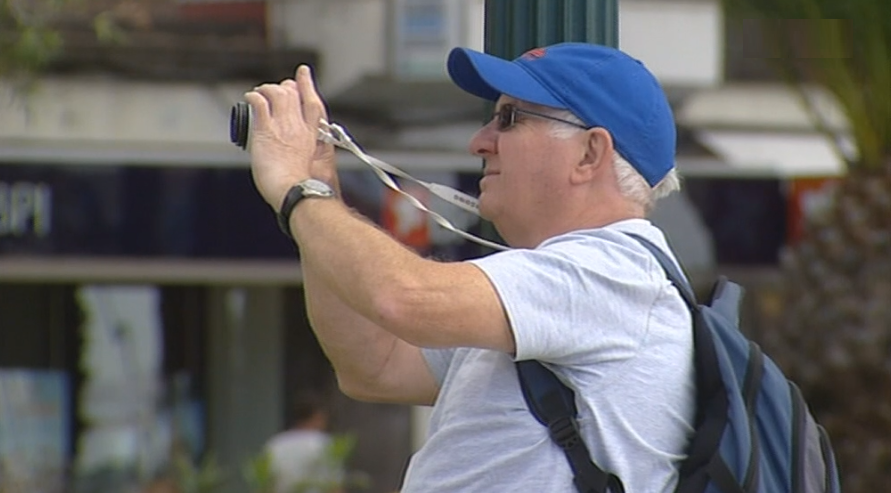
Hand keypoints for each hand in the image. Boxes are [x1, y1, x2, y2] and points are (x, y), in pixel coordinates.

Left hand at [243, 65, 337, 209]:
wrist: (295, 191)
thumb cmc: (302, 188)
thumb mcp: (312, 169)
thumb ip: (305, 157)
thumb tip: (298, 163)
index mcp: (312, 136)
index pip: (312, 103)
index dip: (307, 85)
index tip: (302, 73)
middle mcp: (299, 127)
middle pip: (293, 94)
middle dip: (284, 87)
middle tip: (274, 88)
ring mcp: (283, 126)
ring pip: (277, 93)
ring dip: (266, 90)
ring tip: (259, 93)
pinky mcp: (265, 130)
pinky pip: (259, 103)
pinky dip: (253, 97)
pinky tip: (249, 98)